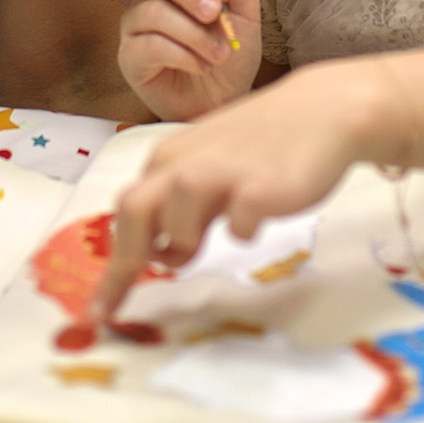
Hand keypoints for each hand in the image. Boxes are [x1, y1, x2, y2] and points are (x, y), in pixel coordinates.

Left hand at [89, 59, 386, 320]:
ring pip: (176, 220)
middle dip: (126, 263)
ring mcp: (223, 172)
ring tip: (208, 238)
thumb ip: (180, 207)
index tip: (100, 311)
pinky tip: (257, 218)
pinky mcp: (261, 187)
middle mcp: (186, 162)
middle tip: (123, 303)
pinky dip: (241, 231)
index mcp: (169, 159)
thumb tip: (162, 255)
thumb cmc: (262, 146)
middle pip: (135, 212)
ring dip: (184, 240)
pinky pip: (238, 226)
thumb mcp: (209, 169)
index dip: (114, 264)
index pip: (127, 213)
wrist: (323, 111)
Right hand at [118, 0, 260, 120]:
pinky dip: (183, 54)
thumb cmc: (231, 53)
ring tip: (219, 53)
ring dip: (194, 32)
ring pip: (152, 10)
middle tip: (217, 14)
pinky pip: (148, 44)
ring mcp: (135, 24)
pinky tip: (201, 65)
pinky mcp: (129, 56)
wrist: (225, 101)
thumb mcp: (245, 10)